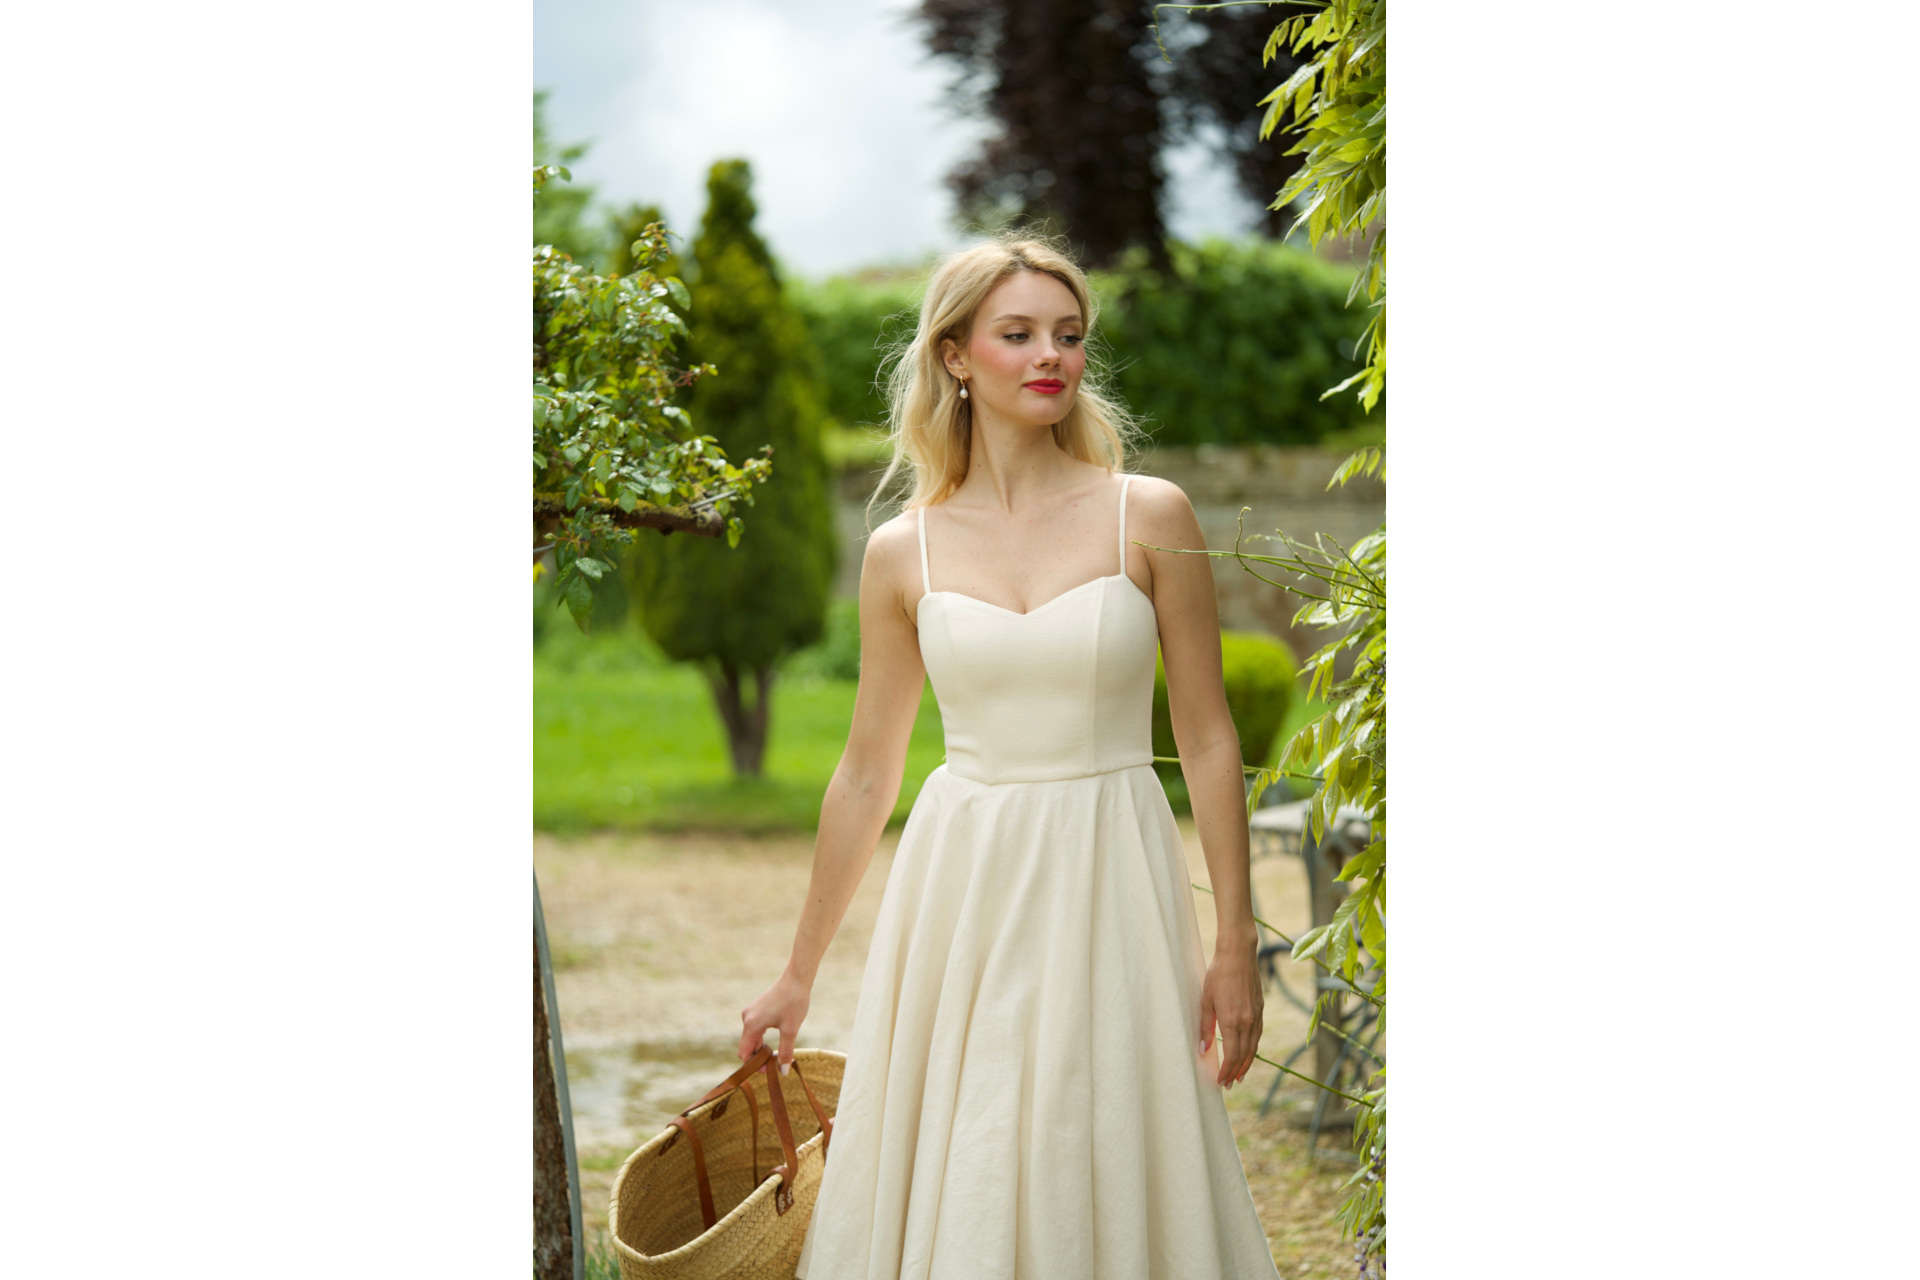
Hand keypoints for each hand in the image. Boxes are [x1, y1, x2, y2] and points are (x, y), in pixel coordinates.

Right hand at [739, 971, 811, 1071]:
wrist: (796, 979)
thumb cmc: (793, 1002)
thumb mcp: (791, 1030)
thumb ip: (785, 1052)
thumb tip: (782, 1072)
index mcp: (751, 1025)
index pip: (744, 1054)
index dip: (755, 1066)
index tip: (770, 1070)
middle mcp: (746, 1019)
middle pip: (747, 1047)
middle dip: (759, 1058)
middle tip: (777, 1064)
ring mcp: (750, 1013)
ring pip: (751, 1039)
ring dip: (761, 1049)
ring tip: (778, 1054)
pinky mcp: (756, 1009)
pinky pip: (754, 1030)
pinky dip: (762, 1039)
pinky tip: (776, 1041)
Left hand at [1198, 942, 1262, 1087]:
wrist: (1238, 955)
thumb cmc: (1218, 975)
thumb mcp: (1206, 1000)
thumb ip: (1205, 1026)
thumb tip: (1203, 1049)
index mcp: (1233, 1021)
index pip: (1232, 1055)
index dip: (1227, 1071)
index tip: (1221, 1082)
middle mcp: (1248, 1022)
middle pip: (1245, 1055)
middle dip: (1237, 1072)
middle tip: (1229, 1085)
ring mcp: (1256, 1016)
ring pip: (1254, 1047)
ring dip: (1247, 1064)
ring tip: (1240, 1075)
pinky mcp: (1260, 1009)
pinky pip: (1257, 1035)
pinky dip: (1253, 1048)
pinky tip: (1248, 1052)